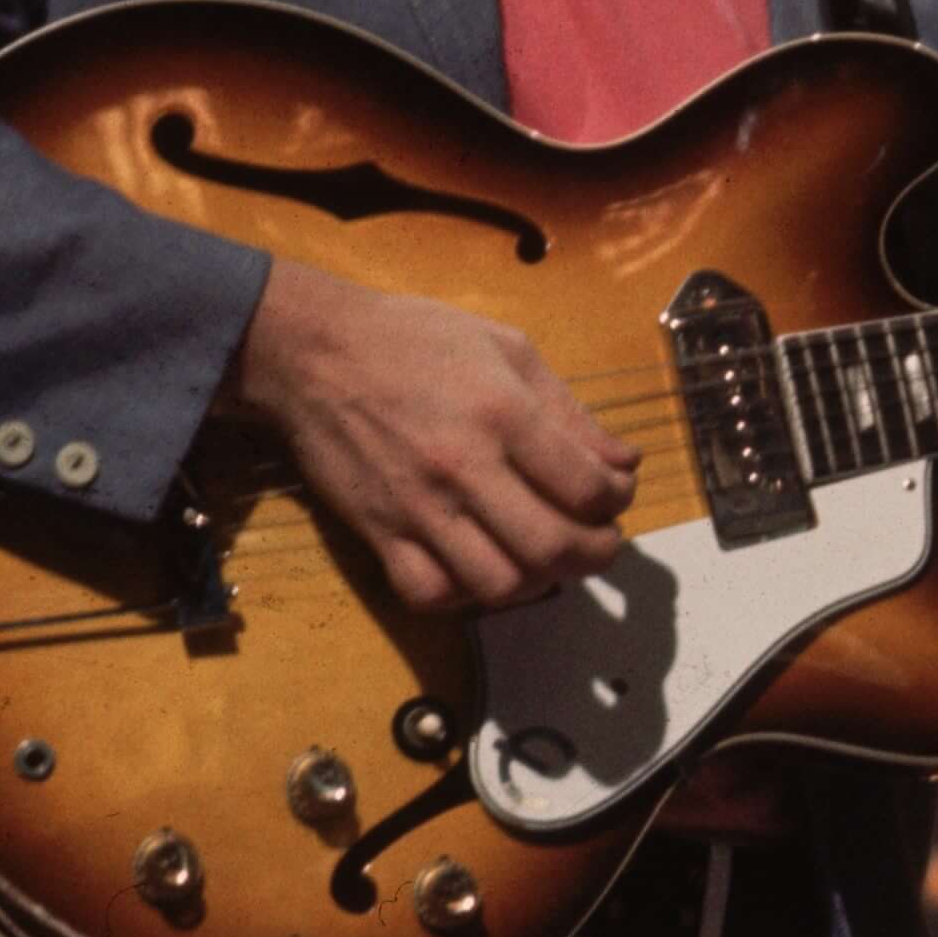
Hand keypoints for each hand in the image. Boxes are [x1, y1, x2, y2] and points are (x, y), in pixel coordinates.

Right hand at [228, 257, 639, 610]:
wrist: (313, 353)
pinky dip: (465, 596)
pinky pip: (431, 595)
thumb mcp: (506, 349)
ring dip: (537, 582)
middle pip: (552, 547)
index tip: (614, 496)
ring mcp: (418, 507)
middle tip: (598, 542)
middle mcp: (464, 467)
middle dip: (595, 555)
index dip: (617, 501)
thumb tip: (624, 463)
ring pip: (498, 584)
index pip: (587, 488)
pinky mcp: (378, 533)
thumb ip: (568, 410)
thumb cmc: (415, 339)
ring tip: (544, 558)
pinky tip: (479, 569)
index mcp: (502, 413)